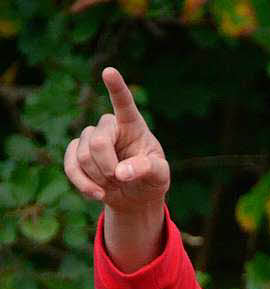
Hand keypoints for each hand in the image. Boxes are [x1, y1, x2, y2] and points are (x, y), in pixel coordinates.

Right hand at [64, 67, 168, 212]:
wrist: (135, 197)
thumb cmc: (151, 180)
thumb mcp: (160, 176)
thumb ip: (147, 169)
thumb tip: (122, 172)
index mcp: (132, 124)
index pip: (124, 103)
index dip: (116, 88)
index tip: (109, 72)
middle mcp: (109, 126)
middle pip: (98, 142)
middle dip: (108, 168)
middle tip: (120, 180)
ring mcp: (90, 137)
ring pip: (83, 156)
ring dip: (99, 179)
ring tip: (113, 185)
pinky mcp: (76, 152)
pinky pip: (70, 166)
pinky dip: (83, 184)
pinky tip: (97, 194)